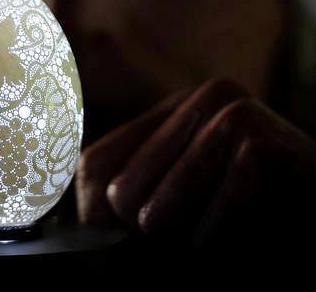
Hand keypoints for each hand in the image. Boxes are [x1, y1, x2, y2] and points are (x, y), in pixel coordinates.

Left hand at [76, 78, 315, 248]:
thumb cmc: (255, 202)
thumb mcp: (190, 187)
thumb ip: (141, 188)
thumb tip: (85, 218)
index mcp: (177, 107)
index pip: (97, 161)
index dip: (90, 209)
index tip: (100, 236)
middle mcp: (202, 100)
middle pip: (121, 192)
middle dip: (145, 233)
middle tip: (182, 236)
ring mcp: (232, 117)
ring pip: (156, 215)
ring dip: (184, 244)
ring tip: (215, 233)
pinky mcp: (260, 147)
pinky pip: (207, 227)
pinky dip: (218, 245)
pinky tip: (248, 233)